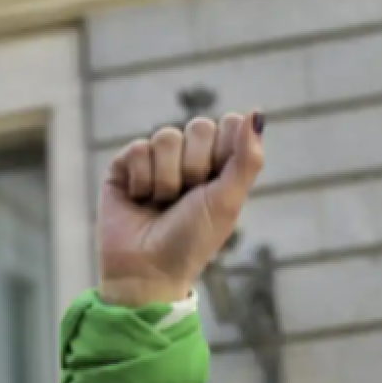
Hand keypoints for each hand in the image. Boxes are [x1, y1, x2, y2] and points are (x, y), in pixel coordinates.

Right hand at [96, 112, 264, 306]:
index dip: (224, 150)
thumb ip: (247, 158)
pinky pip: (137, 148)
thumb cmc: (193, 240)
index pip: (228, 124)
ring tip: (162, 204)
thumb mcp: (228, 201)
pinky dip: (142, 179)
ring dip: (167, 178)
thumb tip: (256, 112)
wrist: (148, 269)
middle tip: (188, 198)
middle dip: (195, 167)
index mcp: (220, 165)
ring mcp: (156, 160)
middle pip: (199, 126)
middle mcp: (189, 158)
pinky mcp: (125, 166)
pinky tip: (140, 200)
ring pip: (166, 136)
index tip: (217, 182)